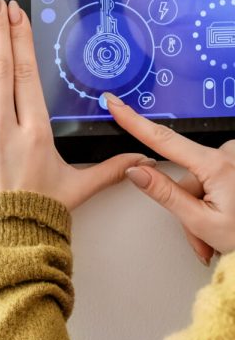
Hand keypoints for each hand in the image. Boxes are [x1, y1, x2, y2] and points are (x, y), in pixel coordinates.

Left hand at [0, 0, 150, 210]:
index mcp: (34, 132)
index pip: (26, 74)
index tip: (17, 14)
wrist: (5, 240)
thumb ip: (108, 167)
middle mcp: (4, 128)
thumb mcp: (78, 187)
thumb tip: (138, 159)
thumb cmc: (39, 213)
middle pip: (0, 68)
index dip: (21, 39)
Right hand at [104, 92, 234, 259]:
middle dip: (186, 203)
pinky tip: (222, 219)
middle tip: (200, 233)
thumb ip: (165, 193)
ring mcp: (234, 159)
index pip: (164, 140)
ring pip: (197, 180)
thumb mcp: (201, 221)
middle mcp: (229, 155)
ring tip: (214, 233)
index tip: (117, 105)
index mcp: (217, 166)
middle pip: (183, 174)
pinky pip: (211, 179)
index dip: (135, 122)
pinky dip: (211, 201)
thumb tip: (138, 172)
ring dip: (199, 206)